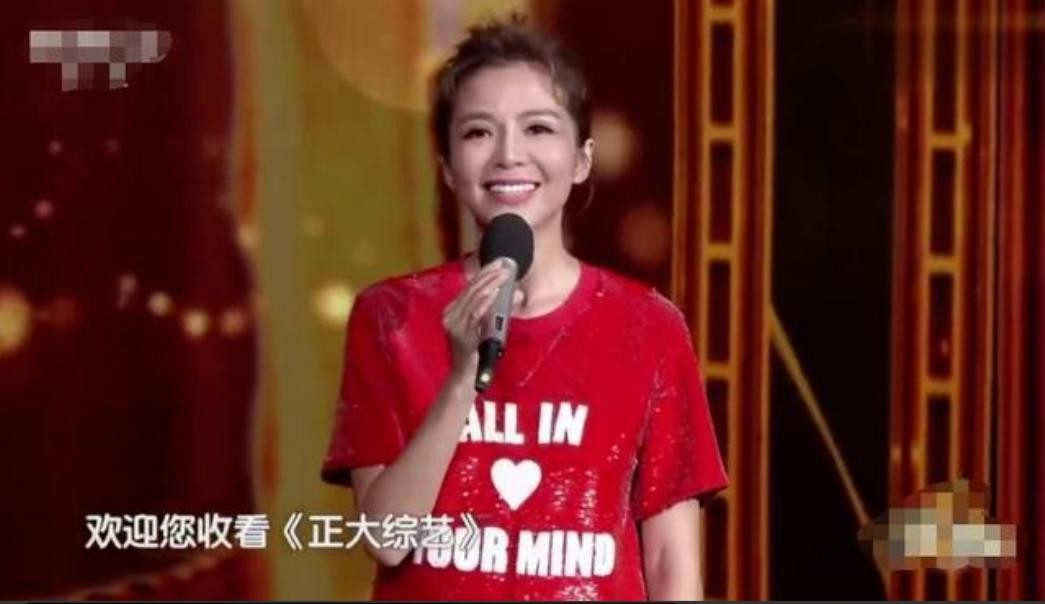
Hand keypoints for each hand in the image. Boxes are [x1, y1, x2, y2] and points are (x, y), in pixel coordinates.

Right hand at [442, 260, 521, 375]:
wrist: (465, 378)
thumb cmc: (476, 354)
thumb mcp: (484, 327)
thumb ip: (494, 311)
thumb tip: (515, 293)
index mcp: (453, 312)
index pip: (469, 288)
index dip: (484, 273)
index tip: (498, 263)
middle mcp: (450, 316)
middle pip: (471, 289)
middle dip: (489, 275)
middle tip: (504, 265)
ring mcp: (454, 325)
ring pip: (473, 298)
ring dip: (490, 285)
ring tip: (503, 275)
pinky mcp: (462, 335)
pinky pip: (475, 314)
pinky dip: (486, 301)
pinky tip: (495, 293)